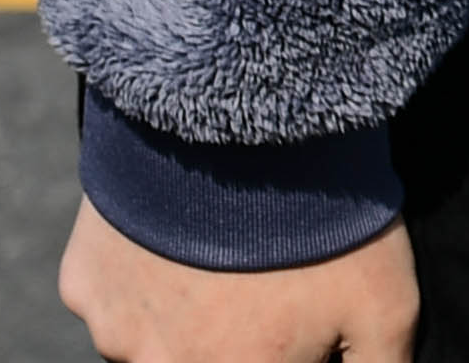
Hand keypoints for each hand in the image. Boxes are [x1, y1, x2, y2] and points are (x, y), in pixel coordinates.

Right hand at [61, 203, 415, 361]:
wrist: (245, 128)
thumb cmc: (325, 225)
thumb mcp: (386, 304)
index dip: (287, 348)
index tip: (299, 316)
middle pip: (201, 355)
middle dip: (236, 335)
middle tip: (269, 280)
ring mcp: (113, 332)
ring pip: (156, 337)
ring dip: (188, 309)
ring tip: (232, 249)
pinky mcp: (81, 286)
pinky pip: (116, 293)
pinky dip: (144, 272)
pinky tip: (183, 229)